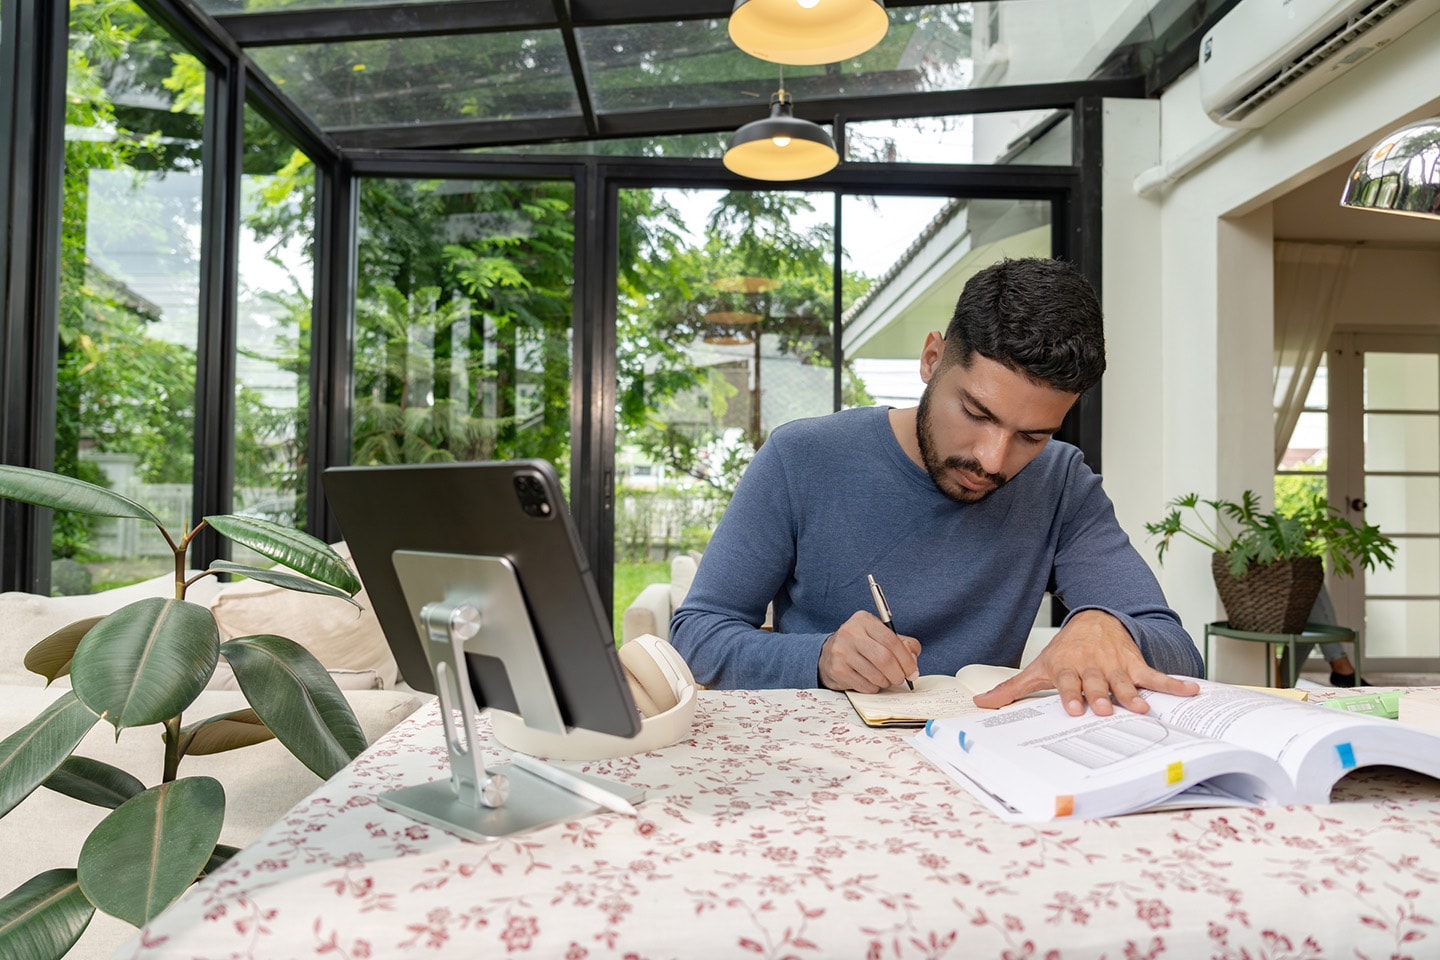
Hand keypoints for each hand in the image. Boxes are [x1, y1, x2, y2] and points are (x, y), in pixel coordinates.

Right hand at [818, 610, 920, 692]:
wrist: (828, 654)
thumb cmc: (861, 646)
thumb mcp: (881, 636)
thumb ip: (903, 644)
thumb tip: (913, 662)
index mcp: (864, 620)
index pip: (891, 640)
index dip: (906, 659)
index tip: (912, 672)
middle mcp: (850, 633)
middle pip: (884, 658)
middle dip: (898, 674)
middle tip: (901, 679)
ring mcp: (841, 651)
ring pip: (875, 675)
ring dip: (886, 682)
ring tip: (885, 680)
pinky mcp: (837, 670)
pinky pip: (865, 685)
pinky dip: (873, 688)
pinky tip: (870, 681)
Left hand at [971, 609, 1199, 715]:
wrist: (1095, 619)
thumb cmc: (1065, 651)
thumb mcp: (1038, 668)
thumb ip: (1012, 689)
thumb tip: (981, 704)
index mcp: (1067, 669)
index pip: (1068, 683)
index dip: (1071, 694)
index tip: (1074, 708)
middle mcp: (1092, 667)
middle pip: (1097, 684)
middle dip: (1101, 696)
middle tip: (1106, 708)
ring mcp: (1116, 665)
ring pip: (1125, 682)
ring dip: (1133, 694)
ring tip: (1144, 708)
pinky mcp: (1136, 664)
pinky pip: (1155, 675)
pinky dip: (1173, 683)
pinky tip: (1191, 691)